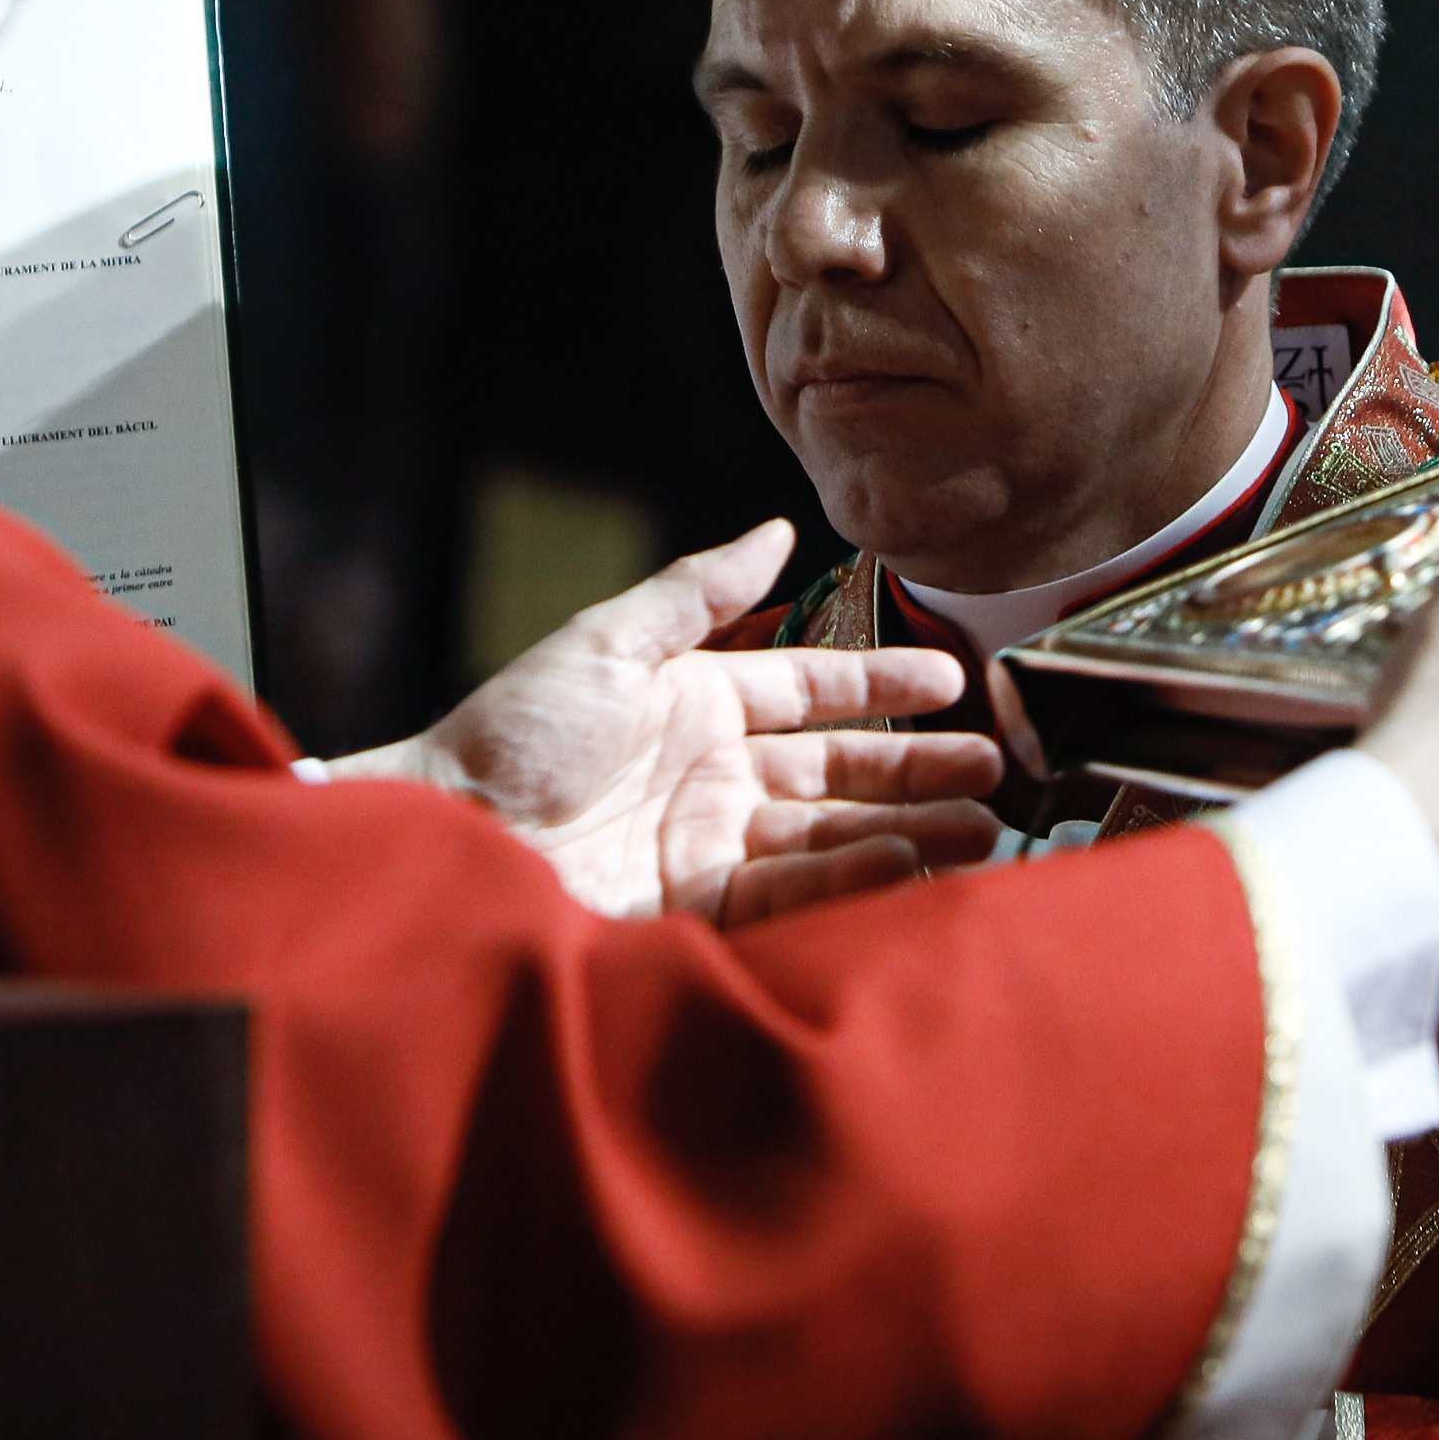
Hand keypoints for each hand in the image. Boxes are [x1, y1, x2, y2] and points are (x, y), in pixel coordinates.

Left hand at [336, 520, 1003, 922]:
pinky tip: (905, 862)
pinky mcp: (699, 910)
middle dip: (917, 767)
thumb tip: (775, 529)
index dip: (881, 684)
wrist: (445, 839)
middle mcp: (713, 773)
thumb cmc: (509, 735)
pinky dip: (853, 876)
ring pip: (832, 831)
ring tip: (978, 828)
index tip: (952, 679)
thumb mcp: (605, 643)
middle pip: (838, 767)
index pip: (810, 689)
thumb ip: (696, 590)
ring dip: (905, 826)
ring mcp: (711, 844)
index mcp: (695, 701)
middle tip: (994, 769)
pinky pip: (795, 890)